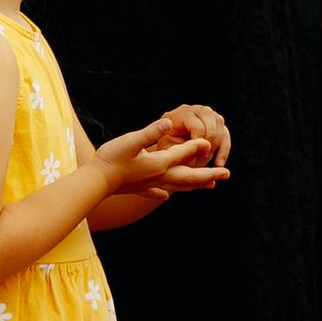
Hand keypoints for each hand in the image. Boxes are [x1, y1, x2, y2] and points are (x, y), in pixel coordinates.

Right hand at [88, 112, 229, 205]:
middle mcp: (158, 176)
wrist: (94, 182)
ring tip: (210, 186)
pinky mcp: (138, 189)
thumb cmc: (112, 158)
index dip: (197, 146)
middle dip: (208, 175)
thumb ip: (151, 132)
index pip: (183, 154)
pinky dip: (163, 193)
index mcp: (159, 164)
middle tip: (227, 174)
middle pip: (189, 177)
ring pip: (177, 186)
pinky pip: (156, 192)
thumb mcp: (132, 141)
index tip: (212, 142)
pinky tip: (166, 197)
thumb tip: (169, 123)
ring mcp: (149, 185)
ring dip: (195, 185)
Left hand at [158, 100, 231, 177]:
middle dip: (210, 139)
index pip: (193, 120)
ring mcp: (202, 114)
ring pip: (219, 121)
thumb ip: (184, 150)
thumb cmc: (166, 158)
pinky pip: (224, 131)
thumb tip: (205, 146)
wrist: (169, 160)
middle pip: (208, 116)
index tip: (196, 153)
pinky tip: (219, 163)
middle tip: (205, 157)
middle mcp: (189, 110)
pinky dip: (224, 147)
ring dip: (218, 142)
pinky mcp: (213, 122)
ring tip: (211, 161)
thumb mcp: (170, 155)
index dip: (198, 137)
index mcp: (174, 116)